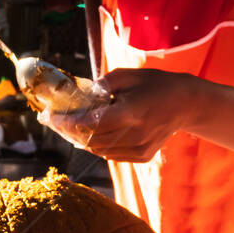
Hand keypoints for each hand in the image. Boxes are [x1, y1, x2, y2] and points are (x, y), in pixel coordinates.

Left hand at [40, 68, 196, 161]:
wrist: (186, 104)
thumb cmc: (155, 84)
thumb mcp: (128, 76)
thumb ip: (102, 85)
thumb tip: (78, 96)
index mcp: (130, 113)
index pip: (89, 123)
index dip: (65, 122)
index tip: (47, 116)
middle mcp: (134, 135)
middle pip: (89, 139)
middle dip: (66, 131)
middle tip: (51, 121)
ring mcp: (138, 149)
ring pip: (96, 150)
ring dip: (78, 139)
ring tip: (66, 127)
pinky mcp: (141, 156)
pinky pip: (109, 154)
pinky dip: (95, 145)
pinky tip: (89, 133)